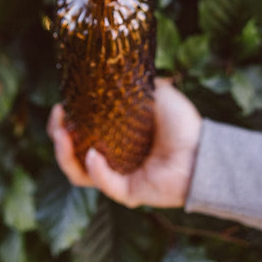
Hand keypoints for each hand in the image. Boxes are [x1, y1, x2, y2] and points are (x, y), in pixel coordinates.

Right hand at [47, 78, 202, 207]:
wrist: (203, 152)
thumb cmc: (184, 125)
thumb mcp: (159, 94)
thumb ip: (140, 83)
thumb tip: (123, 68)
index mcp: (118, 135)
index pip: (82, 131)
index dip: (66, 120)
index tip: (60, 105)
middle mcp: (115, 157)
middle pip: (74, 152)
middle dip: (59, 136)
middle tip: (57, 121)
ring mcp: (120, 176)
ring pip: (80, 173)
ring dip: (66, 156)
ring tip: (63, 137)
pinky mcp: (128, 192)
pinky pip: (104, 184)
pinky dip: (96, 171)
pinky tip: (93, 155)